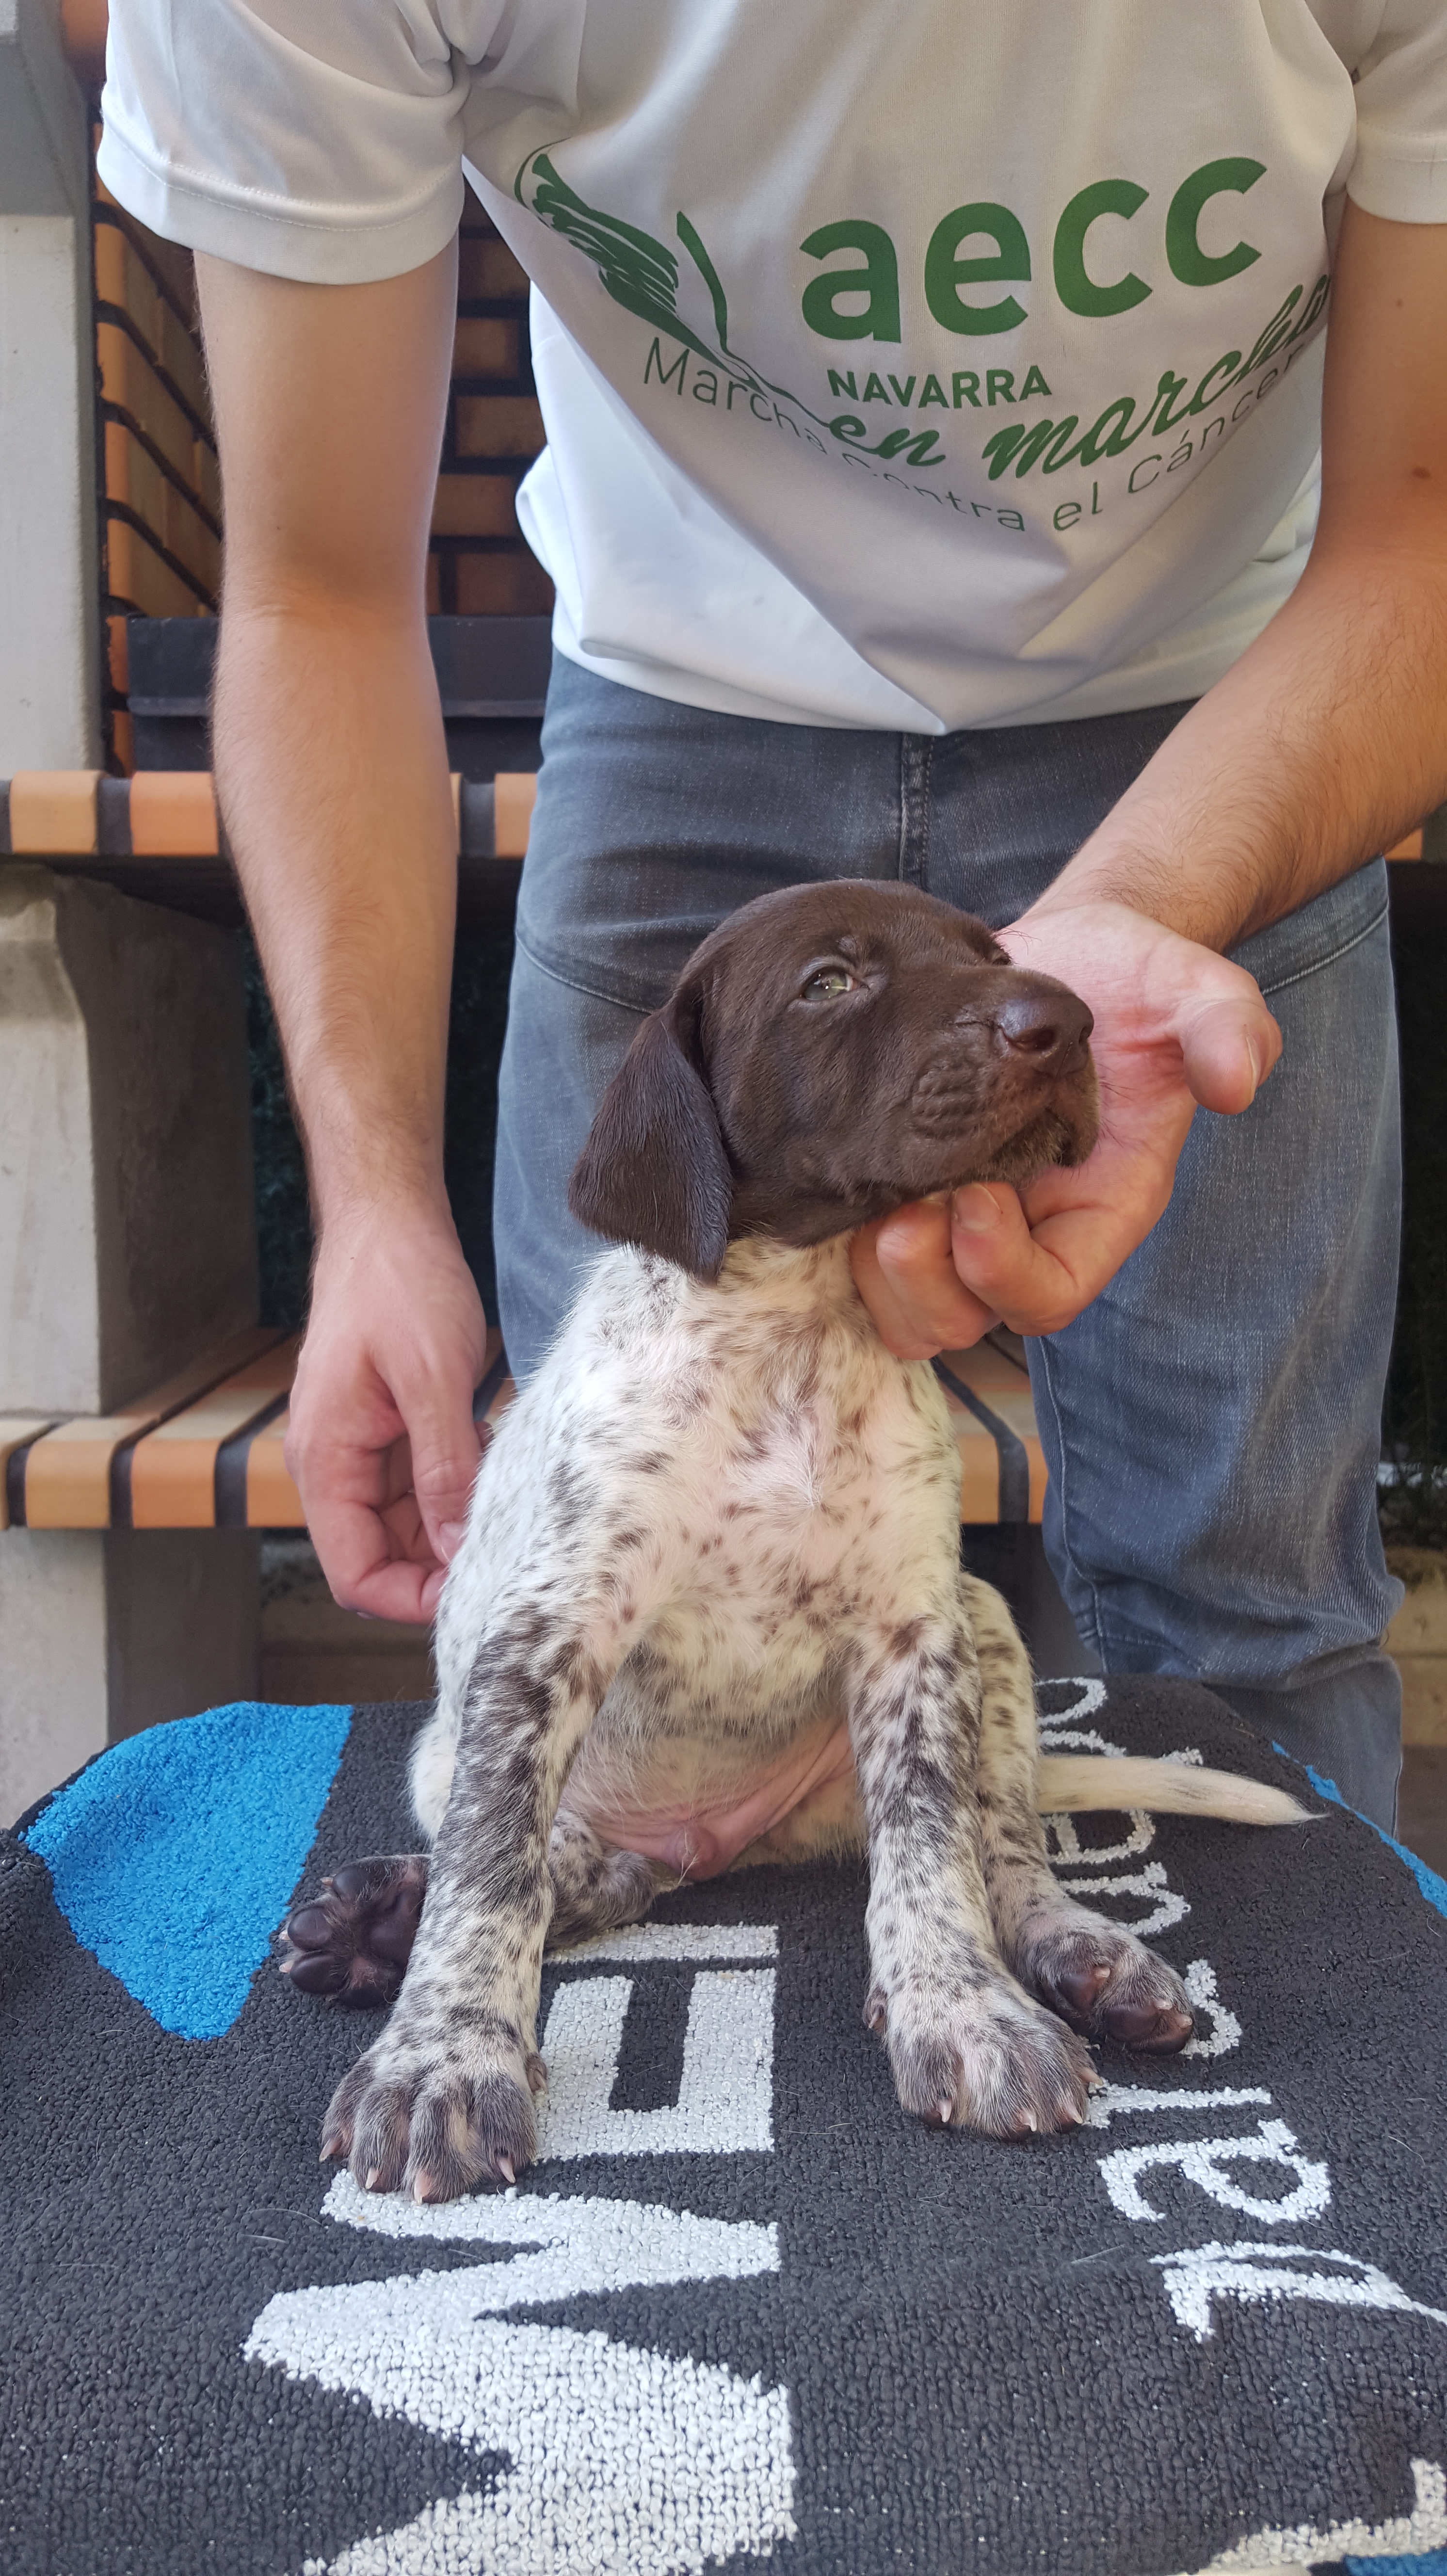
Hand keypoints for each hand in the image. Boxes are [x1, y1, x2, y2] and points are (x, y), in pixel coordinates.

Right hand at [285, 1202, 488, 1621]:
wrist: (387, 1224)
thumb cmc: (399, 1284)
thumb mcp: (432, 1378)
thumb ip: (443, 1469)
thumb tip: (456, 1549)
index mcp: (326, 1461)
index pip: (353, 1574)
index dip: (409, 1600)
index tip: (472, 1593)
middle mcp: (333, 1467)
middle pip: (378, 1559)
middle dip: (436, 1571)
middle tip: (506, 1554)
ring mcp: (359, 1452)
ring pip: (402, 1530)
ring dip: (449, 1533)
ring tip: (503, 1510)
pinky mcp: (386, 1435)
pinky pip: (417, 1492)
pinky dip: (453, 1496)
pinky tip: (490, 1474)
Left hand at [851, 899, 1280, 1356]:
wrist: (1069, 954)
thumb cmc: (1138, 982)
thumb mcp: (1194, 989)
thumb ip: (1226, 1027)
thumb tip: (1239, 1079)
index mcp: (1098, 1211)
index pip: (1050, 1295)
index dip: (1005, 1273)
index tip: (978, 1197)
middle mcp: (1030, 1232)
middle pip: (966, 1317)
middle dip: (925, 1282)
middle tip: (901, 1213)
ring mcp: (963, 1220)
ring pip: (907, 1303)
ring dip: (878, 1270)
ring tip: (868, 1194)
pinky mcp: (910, 1189)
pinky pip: (863, 1256)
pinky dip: (843, 1234)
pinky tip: (841, 1170)